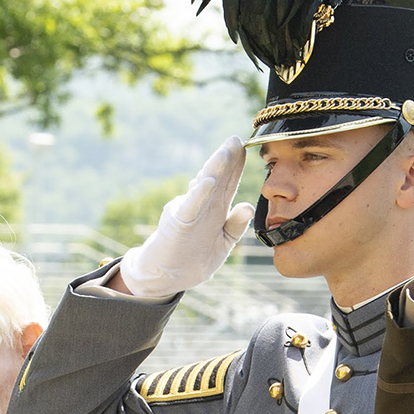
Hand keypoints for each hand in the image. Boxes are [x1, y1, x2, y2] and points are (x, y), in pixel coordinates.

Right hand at [114, 140, 255, 298]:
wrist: (166, 275)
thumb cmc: (193, 258)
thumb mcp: (222, 243)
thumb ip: (235, 226)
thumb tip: (247, 205)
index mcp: (216, 209)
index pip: (228, 183)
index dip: (237, 166)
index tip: (246, 147)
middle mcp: (203, 206)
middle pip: (218, 178)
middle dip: (227, 159)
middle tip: (236, 139)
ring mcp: (190, 211)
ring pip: (205, 186)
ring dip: (215, 168)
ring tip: (226, 151)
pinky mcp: (180, 223)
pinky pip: (191, 206)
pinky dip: (199, 194)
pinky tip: (207, 180)